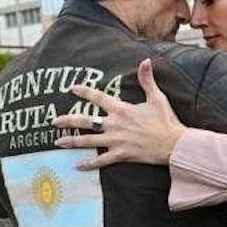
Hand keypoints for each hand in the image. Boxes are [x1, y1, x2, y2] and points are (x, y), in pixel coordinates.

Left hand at [53, 58, 186, 168]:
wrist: (173, 144)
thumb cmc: (166, 121)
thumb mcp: (157, 97)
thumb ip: (147, 80)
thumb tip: (145, 61)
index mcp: (121, 110)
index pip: (98, 98)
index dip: (84, 92)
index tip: (72, 88)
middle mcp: (114, 125)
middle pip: (86, 121)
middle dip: (68, 120)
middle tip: (53, 121)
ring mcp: (116, 141)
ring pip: (88, 141)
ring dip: (72, 141)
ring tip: (57, 142)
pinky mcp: (121, 155)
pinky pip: (101, 161)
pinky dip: (88, 164)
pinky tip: (77, 165)